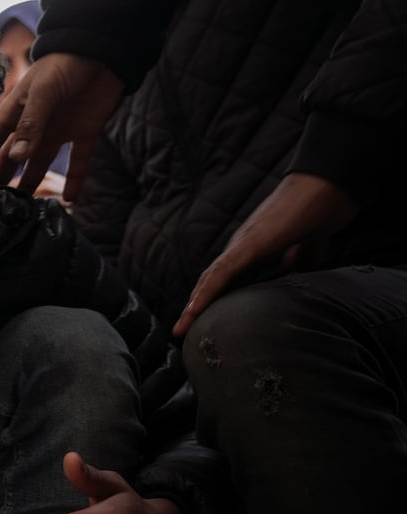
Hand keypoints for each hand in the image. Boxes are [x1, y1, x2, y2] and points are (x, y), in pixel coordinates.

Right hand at [0, 53, 122, 201]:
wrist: (104, 51)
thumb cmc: (65, 64)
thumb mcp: (43, 91)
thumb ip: (31, 124)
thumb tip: (17, 158)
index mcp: (16, 113)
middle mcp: (33, 126)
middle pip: (12, 158)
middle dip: (0, 179)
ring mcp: (58, 131)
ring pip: (40, 164)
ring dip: (32, 185)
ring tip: (22, 210)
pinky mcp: (84, 133)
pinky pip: (78, 162)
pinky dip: (75, 181)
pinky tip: (69, 201)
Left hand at [172, 172, 356, 337]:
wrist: (332, 182)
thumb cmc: (322, 207)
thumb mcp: (311, 241)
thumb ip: (302, 255)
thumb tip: (296, 269)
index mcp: (254, 247)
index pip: (225, 279)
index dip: (211, 300)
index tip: (199, 323)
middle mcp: (242, 245)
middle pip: (210, 281)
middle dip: (196, 307)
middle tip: (181, 331)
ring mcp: (244, 242)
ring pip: (211, 278)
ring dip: (195, 304)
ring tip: (181, 328)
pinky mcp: (251, 242)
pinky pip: (224, 270)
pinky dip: (208, 290)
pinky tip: (196, 308)